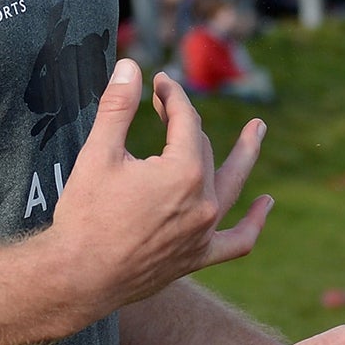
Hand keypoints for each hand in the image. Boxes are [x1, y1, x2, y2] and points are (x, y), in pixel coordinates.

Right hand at [50, 62, 270, 311]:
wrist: (79, 277)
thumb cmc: (86, 214)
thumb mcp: (98, 154)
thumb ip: (117, 107)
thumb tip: (131, 67)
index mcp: (182, 171)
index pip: (186, 120)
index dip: (173, 95)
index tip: (157, 82)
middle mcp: (203, 200)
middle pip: (201, 147)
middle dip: (183, 121)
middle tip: (163, 104)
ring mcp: (204, 231)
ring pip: (232, 184)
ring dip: (245, 154)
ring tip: (258, 129)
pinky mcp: (198, 257)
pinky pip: (238, 241)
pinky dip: (254, 223)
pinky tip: (265, 206)